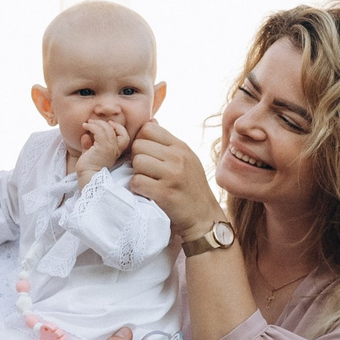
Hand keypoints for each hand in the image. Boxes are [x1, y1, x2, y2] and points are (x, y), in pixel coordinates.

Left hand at [75, 118, 129, 173]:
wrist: (87, 177)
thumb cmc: (88, 168)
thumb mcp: (89, 154)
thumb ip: (88, 145)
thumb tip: (85, 136)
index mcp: (116, 152)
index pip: (125, 137)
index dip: (119, 128)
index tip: (109, 123)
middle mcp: (116, 149)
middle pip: (117, 130)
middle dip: (105, 123)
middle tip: (93, 121)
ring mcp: (110, 148)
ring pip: (107, 129)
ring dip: (97, 123)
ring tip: (87, 123)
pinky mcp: (103, 147)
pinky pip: (99, 131)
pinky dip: (92, 126)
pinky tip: (85, 126)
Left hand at [129, 121, 226, 239]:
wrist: (204, 218)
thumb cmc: (191, 188)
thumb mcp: (186, 159)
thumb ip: (167, 142)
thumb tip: (150, 122)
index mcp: (181, 147)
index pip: (148, 129)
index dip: (141, 141)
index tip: (145, 155)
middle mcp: (178, 157)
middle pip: (138, 145)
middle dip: (136, 158)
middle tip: (145, 172)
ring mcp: (172, 175)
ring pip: (137, 162)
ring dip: (136, 174)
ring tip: (147, 182)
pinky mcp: (165, 193)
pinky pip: (137, 182)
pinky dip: (137, 189)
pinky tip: (147, 193)